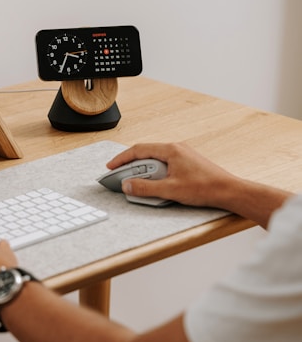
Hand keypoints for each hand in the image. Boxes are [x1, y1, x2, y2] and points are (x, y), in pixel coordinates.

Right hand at [106, 142, 238, 207]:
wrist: (229, 191)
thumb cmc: (205, 188)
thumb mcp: (170, 190)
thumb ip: (145, 187)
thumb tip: (128, 185)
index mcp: (171, 150)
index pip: (138, 150)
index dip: (122, 158)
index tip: (112, 166)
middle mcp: (176, 149)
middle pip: (146, 153)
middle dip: (132, 165)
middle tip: (121, 176)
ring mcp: (183, 155)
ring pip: (156, 160)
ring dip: (145, 170)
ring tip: (139, 183)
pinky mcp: (187, 164)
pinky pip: (165, 164)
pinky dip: (155, 172)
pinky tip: (156, 183)